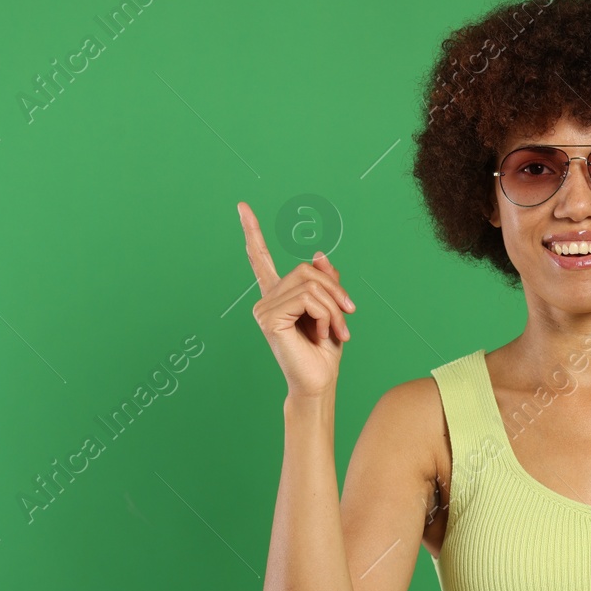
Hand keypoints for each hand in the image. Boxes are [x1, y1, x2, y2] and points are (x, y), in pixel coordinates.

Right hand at [240, 201, 354, 398]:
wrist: (319, 383)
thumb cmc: (324, 352)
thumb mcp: (332, 309)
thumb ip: (325, 281)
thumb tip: (319, 254)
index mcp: (277, 296)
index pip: (260, 259)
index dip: (252, 232)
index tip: (241, 207)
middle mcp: (266, 300)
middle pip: (306, 269)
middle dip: (335, 291)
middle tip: (349, 316)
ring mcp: (263, 309)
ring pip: (310, 284)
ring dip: (334, 307)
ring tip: (338, 330)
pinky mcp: (269, 318)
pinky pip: (308, 298)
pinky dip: (325, 315)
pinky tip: (323, 334)